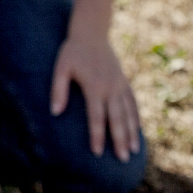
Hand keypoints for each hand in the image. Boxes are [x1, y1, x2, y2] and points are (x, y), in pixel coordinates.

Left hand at [50, 28, 141, 161]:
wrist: (91, 32)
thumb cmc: (72, 51)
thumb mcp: (61, 67)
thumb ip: (58, 89)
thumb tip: (54, 112)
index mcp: (94, 86)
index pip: (96, 116)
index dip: (97, 135)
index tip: (97, 153)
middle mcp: (110, 87)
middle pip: (116, 119)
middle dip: (119, 140)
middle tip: (123, 160)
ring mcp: (120, 84)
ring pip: (128, 113)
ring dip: (131, 132)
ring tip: (133, 151)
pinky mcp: (124, 81)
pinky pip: (132, 103)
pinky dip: (136, 117)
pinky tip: (138, 131)